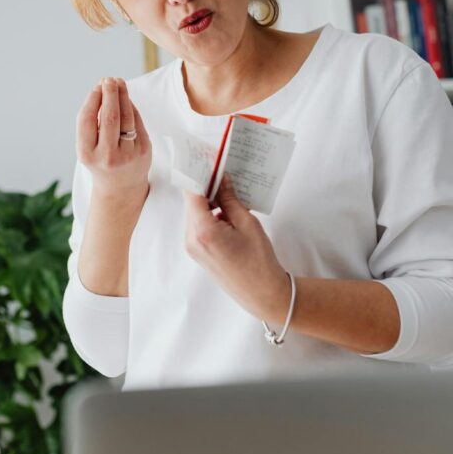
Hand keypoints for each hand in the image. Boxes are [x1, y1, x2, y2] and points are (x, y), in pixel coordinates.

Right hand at [76, 77, 151, 200]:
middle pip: (109, 116)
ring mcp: (128, 155)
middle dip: (110, 93)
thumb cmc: (100, 160)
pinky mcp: (144, 151)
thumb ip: (92, 123)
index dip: (92, 100)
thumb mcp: (89, 147)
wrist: (120, 188)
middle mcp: (107, 156)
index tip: (96, 87)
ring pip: (126, 117)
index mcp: (87, 154)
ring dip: (123, 96)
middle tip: (109, 79)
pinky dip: (131, 108)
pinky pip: (137, 122)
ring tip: (119, 83)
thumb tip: (103, 90)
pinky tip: (126, 100)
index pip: (87, 120)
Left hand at [182, 174, 289, 320]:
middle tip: (223, 171)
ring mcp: (192, 247)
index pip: (192, 192)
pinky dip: (211, 214)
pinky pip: (199, 225)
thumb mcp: (247, 223)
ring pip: (196, 213)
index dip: (199, 173)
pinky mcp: (198, 251)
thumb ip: (230, 199)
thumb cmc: (258, 261)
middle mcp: (191, 238)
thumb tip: (222, 178)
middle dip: (206, 186)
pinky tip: (229, 210)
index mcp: (203, 230)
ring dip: (210, 200)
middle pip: (192, 201)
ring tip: (230, 192)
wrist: (262, 293)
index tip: (208, 160)